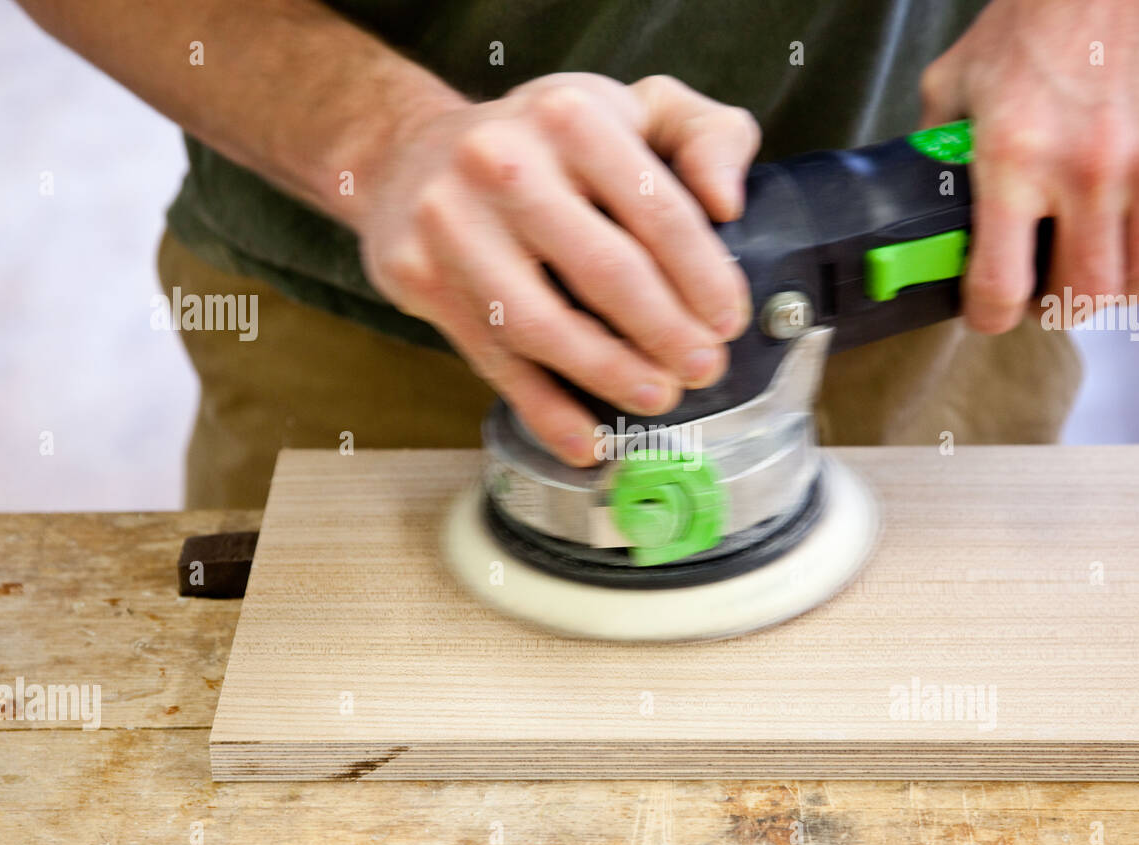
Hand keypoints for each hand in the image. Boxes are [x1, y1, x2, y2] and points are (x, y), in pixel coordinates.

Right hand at [356, 72, 759, 465]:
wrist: (410, 153)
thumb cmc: (545, 143)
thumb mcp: (634, 107)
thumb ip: (706, 136)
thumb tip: (728, 203)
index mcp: (571, 117)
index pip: (656, 210)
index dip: (704, 277)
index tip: (728, 323)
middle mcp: (503, 163)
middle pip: (604, 270)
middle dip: (666, 333)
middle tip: (703, 369)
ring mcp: (451, 223)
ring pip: (543, 325)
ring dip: (610, 375)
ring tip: (657, 398)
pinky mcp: (418, 277)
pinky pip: (493, 360)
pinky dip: (544, 412)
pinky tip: (587, 442)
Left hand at [919, 0, 1138, 333]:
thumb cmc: (1050, 6)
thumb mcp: (962, 72)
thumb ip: (940, 139)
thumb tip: (927, 188)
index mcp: (1015, 156)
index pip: (999, 287)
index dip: (988, 316)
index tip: (989, 311)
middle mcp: (1089, 170)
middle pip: (1081, 297)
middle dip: (1055, 306)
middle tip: (1046, 289)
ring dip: (1112, 286)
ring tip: (1094, 263)